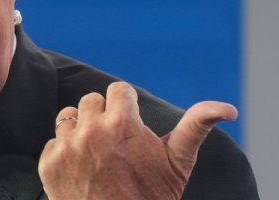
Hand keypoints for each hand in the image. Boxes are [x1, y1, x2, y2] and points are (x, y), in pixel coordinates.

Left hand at [37, 82, 236, 199]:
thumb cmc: (153, 196)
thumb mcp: (178, 161)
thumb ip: (197, 125)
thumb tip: (229, 108)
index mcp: (122, 121)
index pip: (118, 90)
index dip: (126, 108)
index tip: (130, 127)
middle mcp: (91, 129)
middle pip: (92, 100)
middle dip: (103, 117)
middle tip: (115, 145)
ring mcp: (67, 146)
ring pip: (69, 116)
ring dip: (81, 130)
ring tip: (97, 156)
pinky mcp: (48, 164)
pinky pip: (53, 142)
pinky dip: (64, 153)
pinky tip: (82, 171)